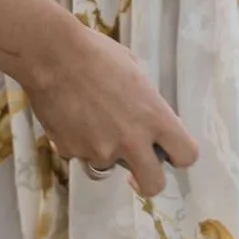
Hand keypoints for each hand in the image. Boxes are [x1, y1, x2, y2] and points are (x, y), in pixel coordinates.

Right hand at [17, 11, 196, 199]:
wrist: (52, 55)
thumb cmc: (96, 54)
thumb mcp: (134, 73)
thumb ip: (145, 103)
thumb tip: (146, 116)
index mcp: (154, 117)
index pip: (186, 155)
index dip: (178, 156)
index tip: (168, 153)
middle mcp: (132, 141)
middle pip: (154, 185)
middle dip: (146, 181)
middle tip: (137, 171)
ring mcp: (101, 151)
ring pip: (108, 165)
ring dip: (103, 149)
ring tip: (88, 116)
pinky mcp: (72, 152)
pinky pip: (80, 154)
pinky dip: (77, 141)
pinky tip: (69, 115)